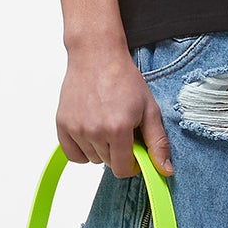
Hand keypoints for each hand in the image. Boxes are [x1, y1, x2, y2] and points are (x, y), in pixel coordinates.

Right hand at [56, 42, 174, 180]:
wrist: (97, 56)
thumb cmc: (123, 79)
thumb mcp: (149, 109)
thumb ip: (157, 142)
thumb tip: (165, 170)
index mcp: (118, 129)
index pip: (122, 169)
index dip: (131, 165)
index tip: (134, 152)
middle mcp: (94, 131)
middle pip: (107, 164)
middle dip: (118, 153)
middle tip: (121, 129)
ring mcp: (76, 128)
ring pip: (91, 159)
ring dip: (100, 149)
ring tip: (106, 124)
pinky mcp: (62, 124)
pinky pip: (72, 154)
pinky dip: (82, 149)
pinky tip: (91, 133)